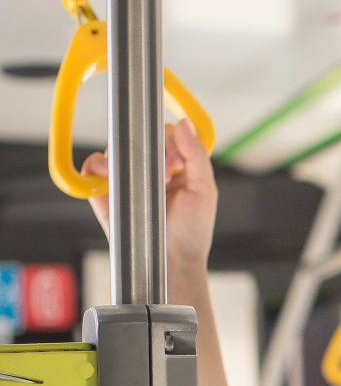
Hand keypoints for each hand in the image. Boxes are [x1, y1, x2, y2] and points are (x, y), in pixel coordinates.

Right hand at [80, 117, 216, 281]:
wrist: (171, 263)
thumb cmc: (191, 233)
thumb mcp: (204, 190)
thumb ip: (197, 154)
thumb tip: (184, 122)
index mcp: (172, 165)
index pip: (164, 134)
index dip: (169, 141)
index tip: (178, 162)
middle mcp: (146, 169)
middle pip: (137, 136)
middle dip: (149, 148)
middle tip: (165, 173)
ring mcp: (124, 179)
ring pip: (115, 148)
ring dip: (125, 156)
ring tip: (143, 181)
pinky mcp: (103, 192)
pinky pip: (92, 167)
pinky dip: (98, 167)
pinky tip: (115, 179)